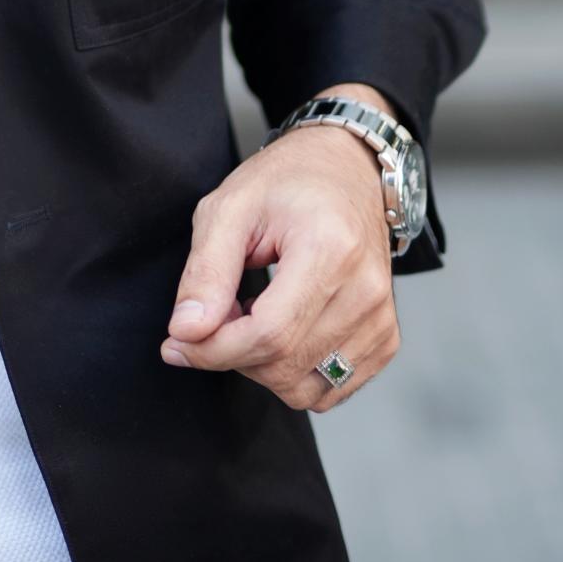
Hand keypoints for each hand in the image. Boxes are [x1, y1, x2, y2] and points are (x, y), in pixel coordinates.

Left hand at [160, 87, 400, 411]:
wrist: (347, 171)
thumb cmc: (287, 183)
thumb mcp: (230, 209)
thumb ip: (205, 273)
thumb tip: (186, 332)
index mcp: (331, 249)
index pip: (269, 335)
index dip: (213, 350)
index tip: (177, 342)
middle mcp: (366, 290)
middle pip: (284, 366)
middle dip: (231, 353)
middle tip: (214, 313)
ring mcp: (381, 318)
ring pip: (303, 388)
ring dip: (260, 366)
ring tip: (250, 316)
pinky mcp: (385, 338)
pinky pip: (329, 390)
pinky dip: (292, 373)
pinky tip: (280, 330)